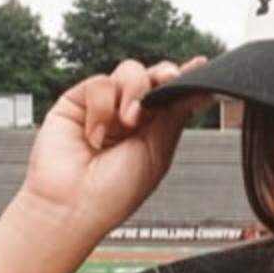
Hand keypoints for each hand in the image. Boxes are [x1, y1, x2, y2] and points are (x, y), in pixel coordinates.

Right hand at [15, 58, 209, 238]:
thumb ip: (175, 115)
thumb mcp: (158, 152)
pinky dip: (101, 108)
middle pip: (153, 76)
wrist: (74, 205)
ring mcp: (105, 107)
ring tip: (127, 123)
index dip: (184, 79)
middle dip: (163, 76)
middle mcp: (130, 115)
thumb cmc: (114, 193)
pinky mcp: (78, 102)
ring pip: (129, 73)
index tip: (199, 67)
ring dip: (132, 94)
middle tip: (167, 81)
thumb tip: (200, 91)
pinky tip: (96, 135)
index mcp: (155, 129)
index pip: (172, 95)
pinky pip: (98, 84)